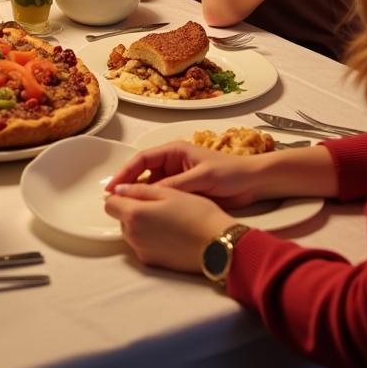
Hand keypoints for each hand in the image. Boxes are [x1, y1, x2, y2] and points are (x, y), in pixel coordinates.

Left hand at [105, 184, 236, 271]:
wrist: (219, 246)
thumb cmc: (197, 214)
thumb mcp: (170, 193)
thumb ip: (140, 190)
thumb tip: (118, 189)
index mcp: (135, 214)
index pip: (110, 204)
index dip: (120, 195)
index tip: (135, 192)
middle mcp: (133, 236)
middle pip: (120, 219)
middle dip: (132, 209)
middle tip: (158, 204)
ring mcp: (142, 251)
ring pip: (131, 232)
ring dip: (141, 224)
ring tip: (166, 218)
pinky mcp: (152, 263)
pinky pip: (142, 245)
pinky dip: (150, 238)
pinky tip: (170, 234)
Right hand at [107, 141, 268, 207]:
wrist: (253, 183)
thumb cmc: (229, 173)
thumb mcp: (201, 178)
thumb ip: (175, 185)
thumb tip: (147, 194)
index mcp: (174, 151)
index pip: (142, 159)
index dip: (125, 172)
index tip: (113, 187)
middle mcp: (172, 163)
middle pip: (143, 173)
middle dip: (128, 185)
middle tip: (114, 201)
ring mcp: (177, 178)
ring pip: (151, 187)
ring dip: (139, 196)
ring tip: (127, 210)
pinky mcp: (184, 192)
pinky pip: (163, 198)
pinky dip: (154, 205)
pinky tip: (147, 216)